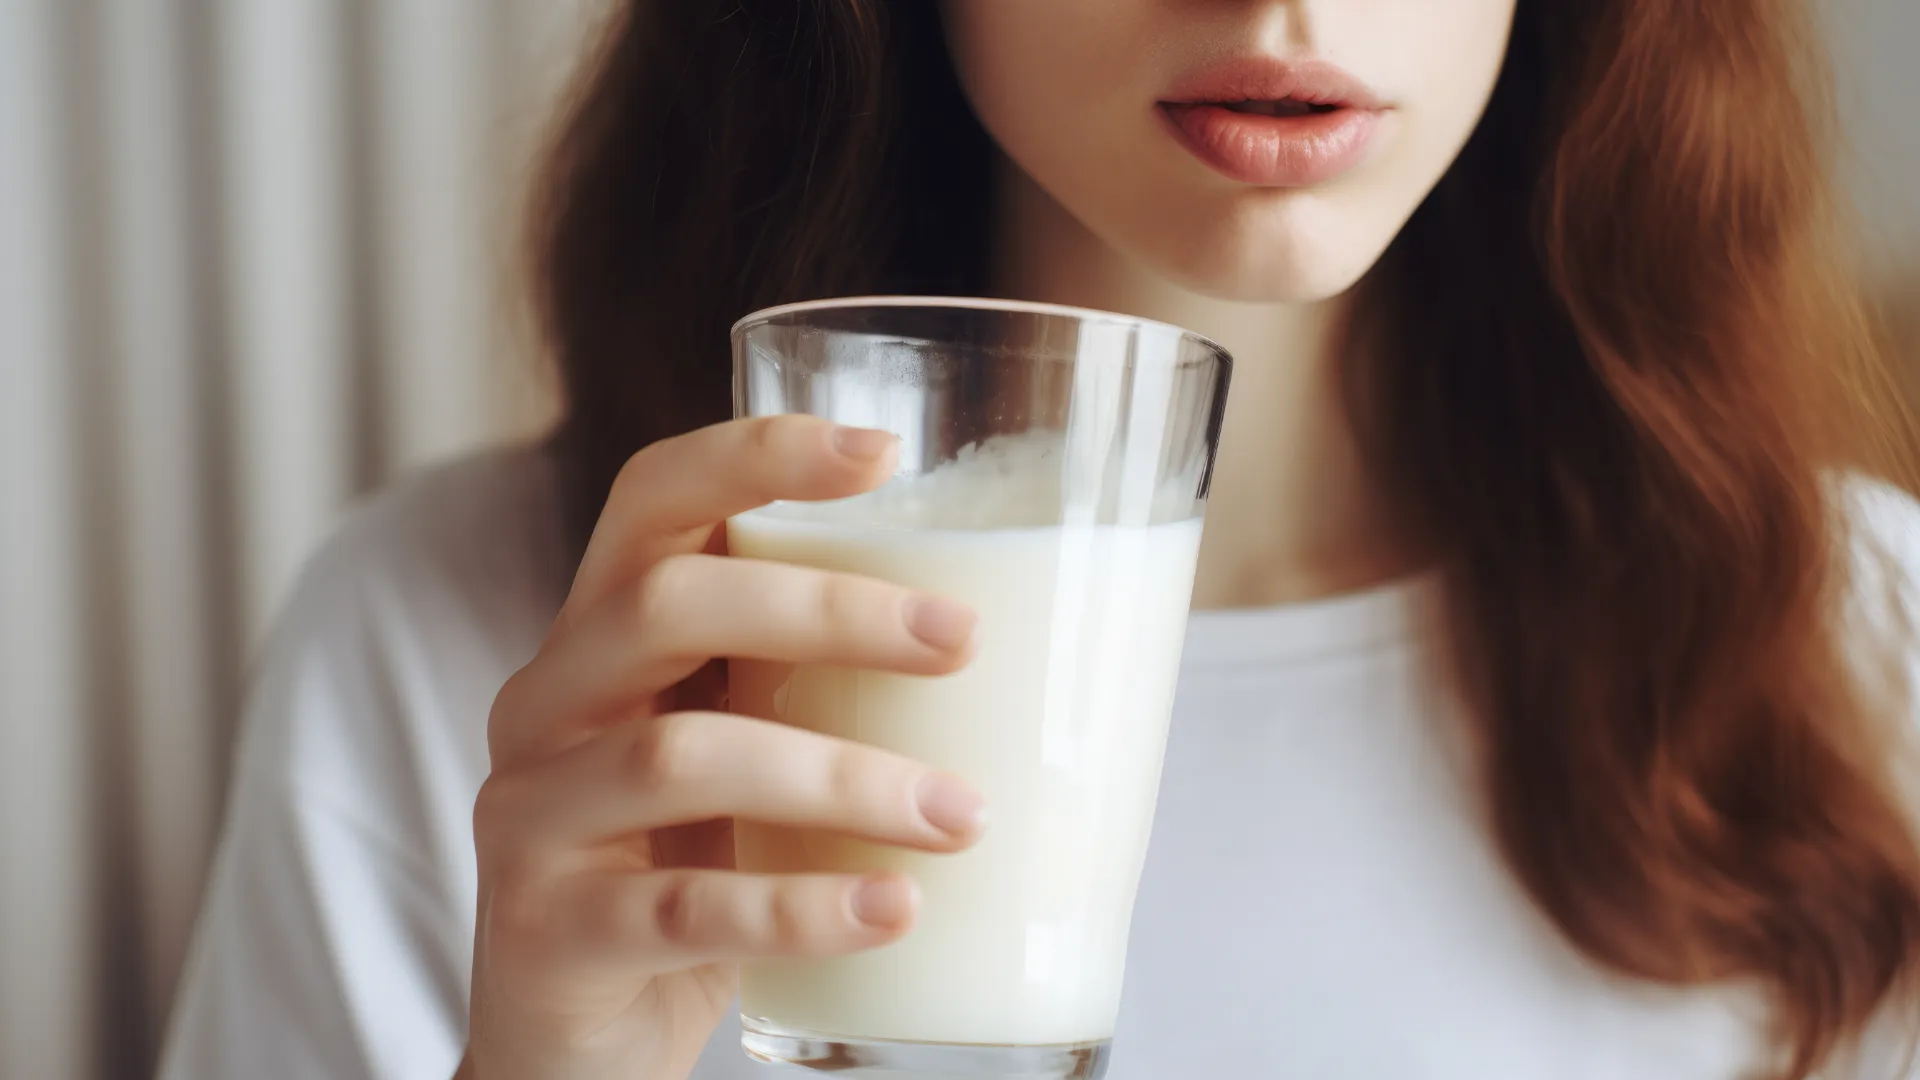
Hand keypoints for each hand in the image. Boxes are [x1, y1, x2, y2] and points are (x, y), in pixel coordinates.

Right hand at [459, 416, 985, 1079]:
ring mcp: (532, 818)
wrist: (577, 1041)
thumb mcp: (743, 756)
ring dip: (842, 778)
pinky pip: (680, 910)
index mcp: (602, 637)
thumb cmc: (692, 869)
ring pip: (679, 758)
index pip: (651, 501)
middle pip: (663, 603)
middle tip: (963, 640)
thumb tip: (1031, 645)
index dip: (754, 458)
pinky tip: (893, 908)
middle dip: (826, 608)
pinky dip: (800, 907)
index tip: (886, 453)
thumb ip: (814, 690)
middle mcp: (548, 704)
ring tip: (963, 816)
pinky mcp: (550, 936)